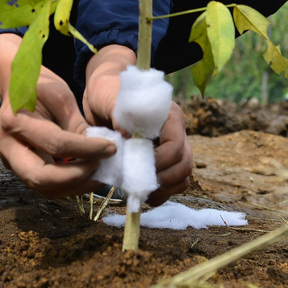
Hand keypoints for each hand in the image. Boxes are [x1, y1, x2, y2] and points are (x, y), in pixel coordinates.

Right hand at [0, 34, 115, 198]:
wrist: (15, 85)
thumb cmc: (39, 85)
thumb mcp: (60, 96)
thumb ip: (77, 126)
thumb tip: (101, 150)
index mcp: (14, 121)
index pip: (55, 144)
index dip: (86, 149)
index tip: (110, 148)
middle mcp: (6, 146)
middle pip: (41, 177)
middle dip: (76, 177)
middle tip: (101, 166)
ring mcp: (9, 160)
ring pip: (43, 188)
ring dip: (74, 186)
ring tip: (99, 174)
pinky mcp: (19, 169)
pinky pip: (44, 186)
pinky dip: (67, 185)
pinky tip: (86, 175)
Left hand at [83, 45, 192, 206]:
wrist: (102, 95)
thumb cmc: (107, 92)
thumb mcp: (109, 98)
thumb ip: (119, 114)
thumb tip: (126, 135)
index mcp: (168, 115)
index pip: (176, 143)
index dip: (161, 160)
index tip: (139, 166)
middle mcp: (175, 131)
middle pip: (185, 162)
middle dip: (165, 178)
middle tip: (140, 184)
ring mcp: (170, 147)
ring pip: (183, 175)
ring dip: (165, 188)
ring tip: (142, 193)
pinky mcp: (162, 160)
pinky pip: (174, 183)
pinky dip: (162, 193)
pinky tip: (144, 195)